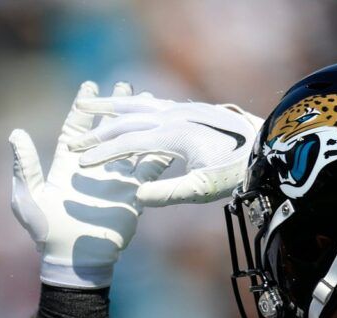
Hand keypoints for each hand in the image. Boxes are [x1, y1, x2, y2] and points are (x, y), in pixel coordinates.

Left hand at [10, 82, 166, 287]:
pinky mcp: (132, 193)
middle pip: (106, 129)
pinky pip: (148, 169)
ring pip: (130, 143)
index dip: (83, 108)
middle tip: (125, 83)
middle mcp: (93, 167)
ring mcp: (114, 179)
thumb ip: (25, 166)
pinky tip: (167, 133)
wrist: (74, 259)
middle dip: (115, 107)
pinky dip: (157, 151)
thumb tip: (16, 133)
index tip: (90, 85)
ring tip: (151, 102)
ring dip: (140, 123)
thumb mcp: (28, 198)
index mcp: (68, 165)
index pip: (77, 128)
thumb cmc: (46, 231)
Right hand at [74, 92, 263, 205]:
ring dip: (110, 106)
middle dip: (96, 133)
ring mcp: (180, 110)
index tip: (81, 164)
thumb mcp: (202, 189)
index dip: (103, 155)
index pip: (128, 144)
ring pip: (136, 104)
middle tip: (72, 142)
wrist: (264, 147)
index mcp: (173, 135)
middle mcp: (173, 117)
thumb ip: (168, 193)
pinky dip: (132, 103)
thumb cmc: (233, 172)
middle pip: (126, 121)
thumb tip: (137, 196)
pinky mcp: (188, 109)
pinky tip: (126, 104)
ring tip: (87, 105)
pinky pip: (152, 102)